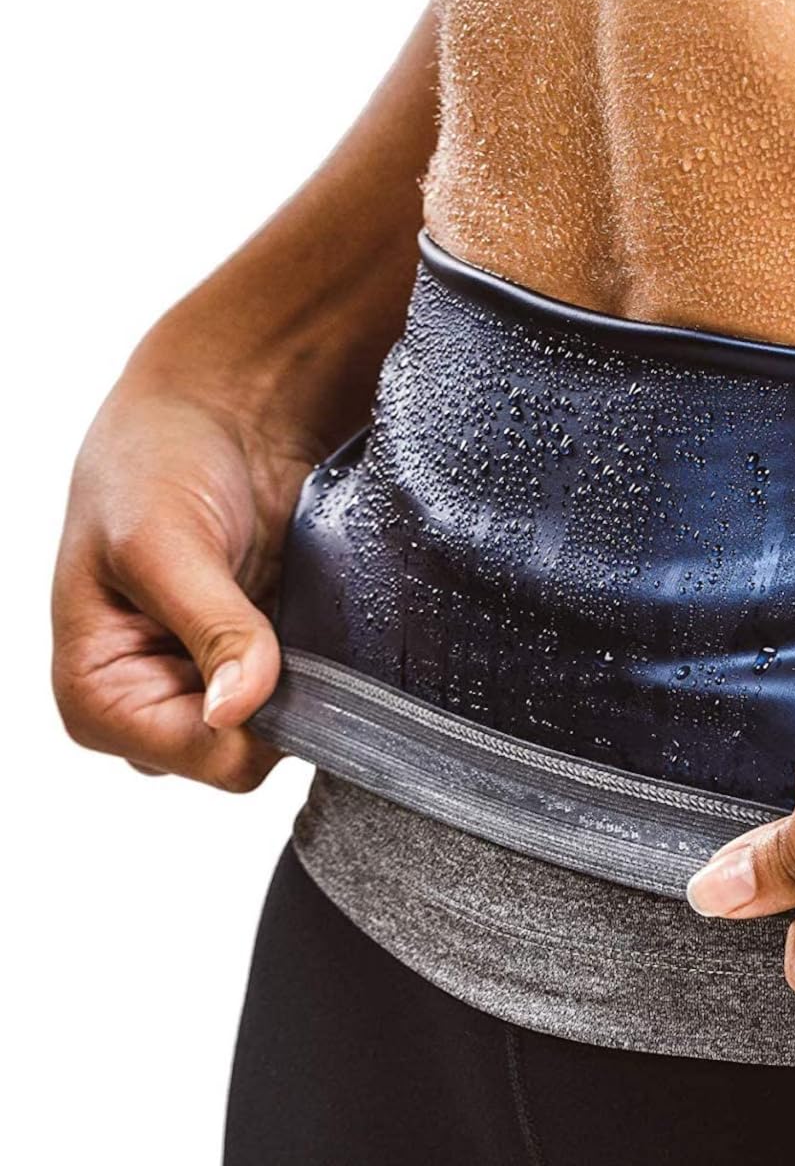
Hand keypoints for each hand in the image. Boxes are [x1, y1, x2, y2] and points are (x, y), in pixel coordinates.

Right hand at [52, 377, 317, 789]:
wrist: (213, 405)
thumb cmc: (156, 461)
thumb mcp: (166, 544)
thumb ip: (210, 629)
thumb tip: (237, 710)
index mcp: (98, 699)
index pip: (210, 759)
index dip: (260, 719)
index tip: (286, 652)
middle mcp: (149, 706)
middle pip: (248, 753)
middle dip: (284, 696)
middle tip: (290, 614)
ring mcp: (206, 685)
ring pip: (285, 726)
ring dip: (309, 675)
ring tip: (297, 601)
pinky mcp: (258, 657)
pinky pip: (310, 690)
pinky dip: (325, 657)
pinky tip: (315, 604)